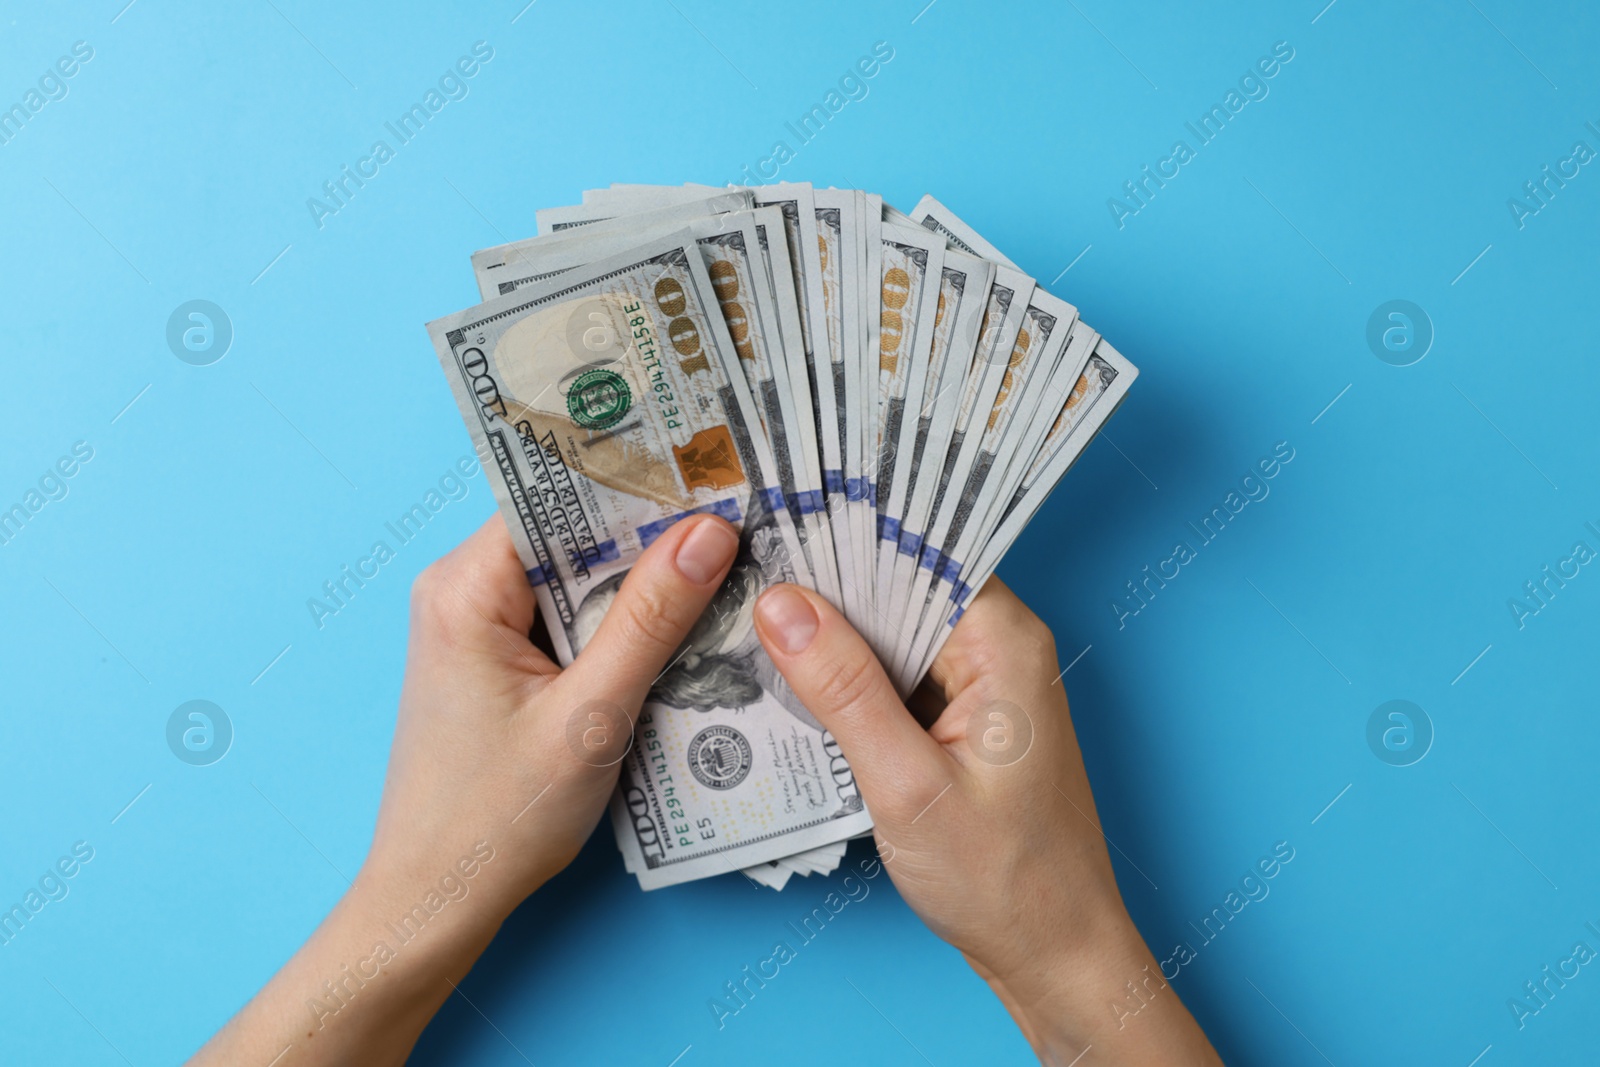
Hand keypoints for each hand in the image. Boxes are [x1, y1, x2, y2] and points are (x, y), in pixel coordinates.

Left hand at [192, 513, 739, 1065]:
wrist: (436, 900)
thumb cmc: (496, 820)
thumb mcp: (590, 716)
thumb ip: (650, 620)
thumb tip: (709, 531)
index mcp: (466, 588)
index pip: (558, 498)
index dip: (636, 484)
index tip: (709, 473)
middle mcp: (462, 591)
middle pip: (570, 533)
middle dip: (649, 534)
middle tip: (736, 523)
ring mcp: (477, 627)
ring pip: (575, 577)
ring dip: (640, 584)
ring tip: (721, 571)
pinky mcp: (496, 661)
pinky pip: (567, 617)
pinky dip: (618, 624)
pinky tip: (675, 632)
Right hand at [753, 579, 1220, 1065]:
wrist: (1055, 958)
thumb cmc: (1004, 882)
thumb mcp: (907, 785)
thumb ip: (843, 690)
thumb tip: (781, 604)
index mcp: (1003, 641)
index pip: (916, 549)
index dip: (843, 532)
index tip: (771, 521)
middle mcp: (998, 646)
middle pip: (898, 584)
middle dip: (824, 583)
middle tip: (741, 577)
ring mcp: (980, 683)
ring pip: (889, 629)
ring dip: (830, 635)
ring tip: (750, 624)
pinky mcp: (960, 717)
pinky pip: (894, 673)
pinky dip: (847, 679)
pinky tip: (793, 685)